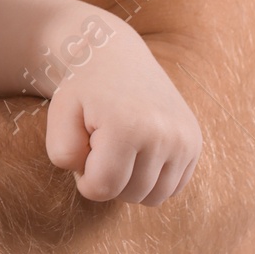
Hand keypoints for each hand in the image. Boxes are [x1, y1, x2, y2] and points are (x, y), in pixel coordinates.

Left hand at [43, 27, 202, 204]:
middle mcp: (164, 135)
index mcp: (128, 126)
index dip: (84, 178)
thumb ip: (63, 153)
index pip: (102, 188)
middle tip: (100, 145)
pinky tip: (139, 151)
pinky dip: (152, 179)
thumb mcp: (60, 114)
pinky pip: (172, 188)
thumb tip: (95, 184)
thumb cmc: (84, 89)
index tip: (83, 151)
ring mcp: (185, 140)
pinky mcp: (195, 143)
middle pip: (130, 194)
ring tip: (119, 149)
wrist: (117, 56)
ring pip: (154, 197)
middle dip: (109, 179)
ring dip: (131, 183)